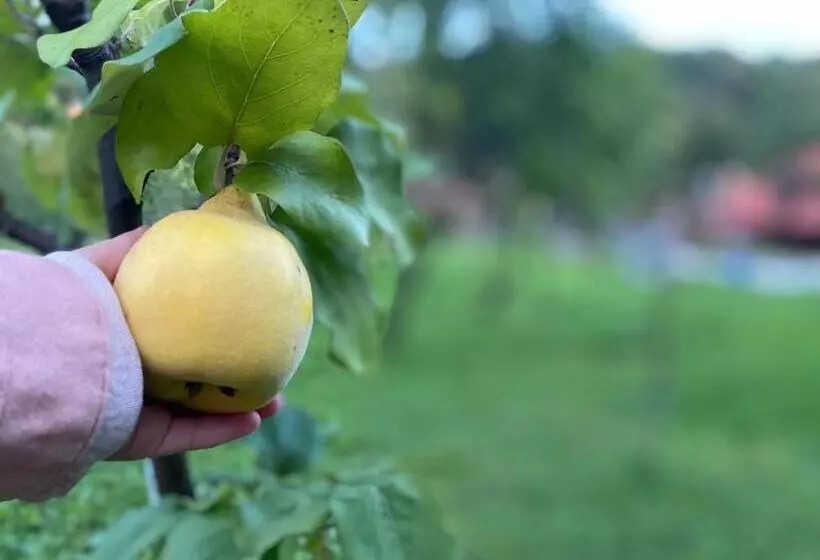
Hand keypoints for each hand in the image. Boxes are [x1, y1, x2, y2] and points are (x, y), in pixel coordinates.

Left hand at [75, 227, 282, 459]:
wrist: (48, 359)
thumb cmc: (78, 307)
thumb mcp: (107, 263)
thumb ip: (139, 245)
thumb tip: (187, 218)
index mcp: (130, 334)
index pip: (181, 332)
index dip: (220, 329)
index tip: (254, 320)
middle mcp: (135, 371)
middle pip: (197, 376)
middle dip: (237, 374)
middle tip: (272, 365)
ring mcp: (137, 408)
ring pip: (198, 412)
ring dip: (240, 409)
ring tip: (276, 402)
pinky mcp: (138, 438)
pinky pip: (188, 436)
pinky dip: (221, 432)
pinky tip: (254, 421)